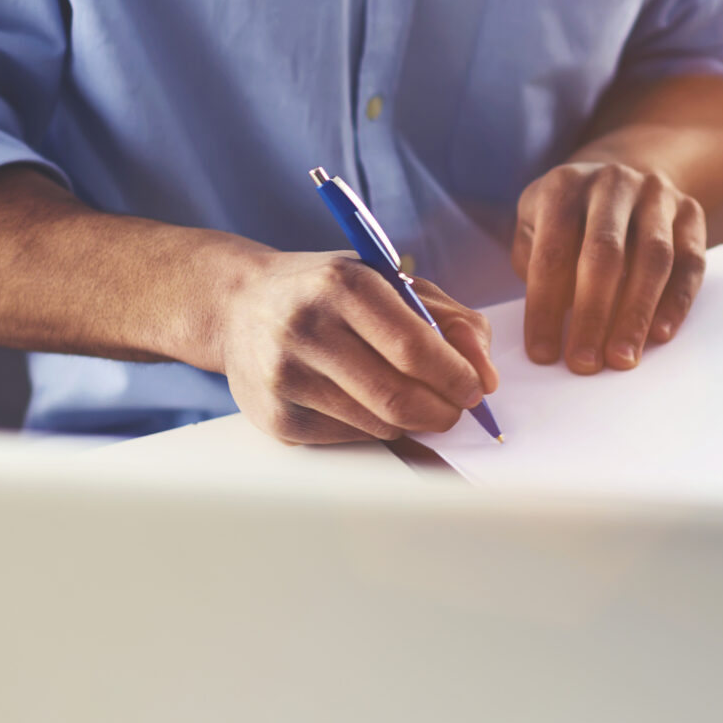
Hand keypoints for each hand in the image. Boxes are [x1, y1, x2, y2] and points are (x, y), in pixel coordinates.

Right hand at [220, 252, 499, 444]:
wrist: (238, 305)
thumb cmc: (327, 293)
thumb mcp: (389, 282)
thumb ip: (449, 319)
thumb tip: (484, 375)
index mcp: (343, 284)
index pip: (414, 347)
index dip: (456, 377)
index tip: (476, 389)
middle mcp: (306, 327)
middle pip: (398, 397)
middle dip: (443, 412)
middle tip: (454, 408)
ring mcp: (285, 376)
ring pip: (378, 426)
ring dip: (411, 422)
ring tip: (409, 401)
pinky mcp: (274, 417)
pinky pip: (349, 440)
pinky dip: (373, 430)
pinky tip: (363, 404)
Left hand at [512, 158, 707, 372]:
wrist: (619, 179)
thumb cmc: (568, 220)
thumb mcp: (535, 228)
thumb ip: (536, 269)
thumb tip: (549, 329)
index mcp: (563, 186)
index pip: (553, 254)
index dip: (545, 308)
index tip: (543, 353)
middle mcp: (612, 183)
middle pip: (605, 254)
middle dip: (593, 315)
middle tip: (584, 363)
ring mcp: (656, 195)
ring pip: (654, 257)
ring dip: (637, 314)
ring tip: (622, 357)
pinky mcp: (689, 212)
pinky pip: (690, 261)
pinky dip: (677, 301)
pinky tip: (660, 335)